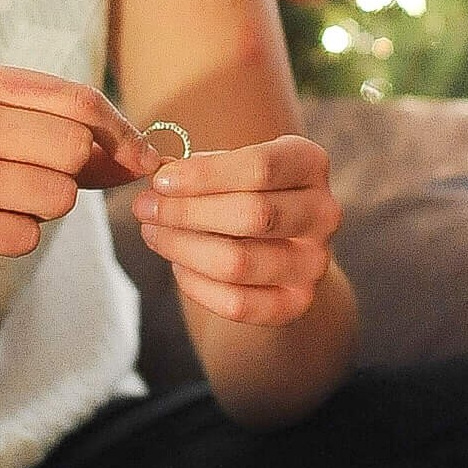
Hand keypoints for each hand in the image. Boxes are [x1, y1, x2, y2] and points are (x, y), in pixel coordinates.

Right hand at [0, 64, 160, 303]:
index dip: (122, 133)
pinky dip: (14, 238)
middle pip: (77, 148)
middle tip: (40, 187)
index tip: (142, 159)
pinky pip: (28, 236)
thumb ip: (55, 129)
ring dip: (41, 210)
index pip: (80, 100)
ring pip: (59, 196)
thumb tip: (140, 153)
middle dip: (76, 177)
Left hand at [131, 134, 340, 326]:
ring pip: (239, 262)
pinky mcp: (296, 303)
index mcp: (310, 164)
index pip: (261, 167)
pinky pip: (237, 304)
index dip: (205, 175)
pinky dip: (196, 284)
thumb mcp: (230, 167)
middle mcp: (323, 212)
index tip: (160, 180)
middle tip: (144, 207)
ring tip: (152, 233)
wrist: (278, 242)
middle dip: (187, 212)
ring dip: (183, 247)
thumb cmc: (243, 190)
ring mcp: (315, 263)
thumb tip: (158, 174)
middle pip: (252, 215)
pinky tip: (177, 264)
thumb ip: (197, 167)